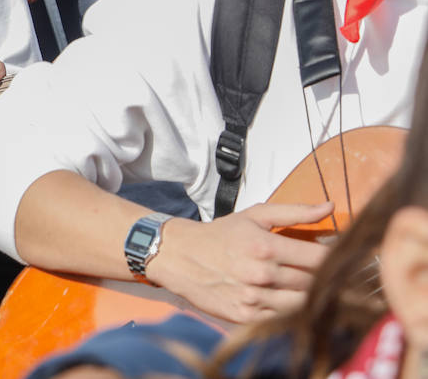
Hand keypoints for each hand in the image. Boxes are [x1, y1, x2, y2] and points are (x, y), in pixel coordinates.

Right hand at [148, 201, 334, 322]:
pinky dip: (291, 313)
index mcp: (266, 246)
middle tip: (337, 278)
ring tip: (315, 292)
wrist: (178, 256)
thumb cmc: (220, 234)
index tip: (348, 261)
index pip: (319, 259)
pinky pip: (281, 320)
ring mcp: (253, 298)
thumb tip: (330, 206)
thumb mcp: (254, 215)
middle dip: (327, 281)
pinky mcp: (244, 316)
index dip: (339, 261)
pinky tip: (291, 303)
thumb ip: (294, 212)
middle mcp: (261, 274)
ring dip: (312, 300)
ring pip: (301, 305)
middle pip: (314, 284)